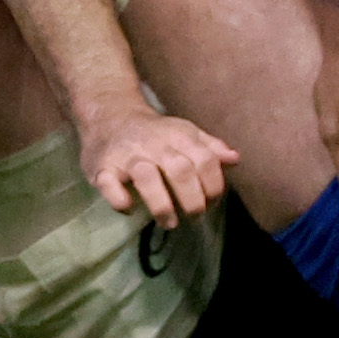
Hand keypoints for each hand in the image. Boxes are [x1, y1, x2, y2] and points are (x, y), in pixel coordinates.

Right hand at [75, 102, 239, 223]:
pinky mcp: (102, 167)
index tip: (211, 203)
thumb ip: (210, 148)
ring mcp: (127, 155)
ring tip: (170, 222)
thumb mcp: (184, 134)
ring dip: (162, 205)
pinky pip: (109, 183)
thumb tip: (235, 159)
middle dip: (193, 201)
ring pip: (146, 176)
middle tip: (194, 217)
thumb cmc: (154, 134)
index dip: (214, 187)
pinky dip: (120, 199)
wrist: (109, 115)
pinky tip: (130, 208)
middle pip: (180, 170)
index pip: (205, 160)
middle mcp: (154, 143)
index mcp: (178, 135)